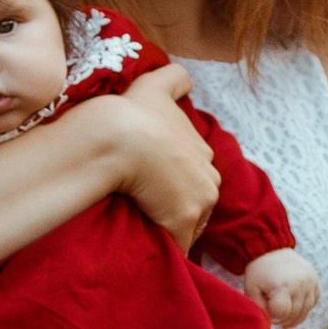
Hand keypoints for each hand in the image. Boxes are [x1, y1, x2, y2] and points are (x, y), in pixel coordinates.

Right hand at [110, 59, 219, 246]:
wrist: (118, 136)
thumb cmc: (133, 112)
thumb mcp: (156, 86)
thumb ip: (174, 79)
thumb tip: (186, 78)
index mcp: (203, 150)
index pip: (197, 176)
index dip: (177, 184)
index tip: (156, 187)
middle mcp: (209, 174)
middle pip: (199, 203)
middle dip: (179, 209)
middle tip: (149, 210)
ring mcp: (200, 199)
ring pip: (191, 226)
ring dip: (174, 231)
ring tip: (148, 231)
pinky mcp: (184, 220)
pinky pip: (178, 245)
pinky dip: (166, 249)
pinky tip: (149, 250)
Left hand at [245, 247, 321, 328]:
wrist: (271, 250)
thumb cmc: (259, 273)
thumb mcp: (251, 290)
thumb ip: (260, 309)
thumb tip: (272, 322)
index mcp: (281, 286)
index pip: (282, 314)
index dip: (273, 317)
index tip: (267, 310)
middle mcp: (299, 284)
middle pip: (294, 314)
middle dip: (282, 318)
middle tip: (273, 311)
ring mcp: (310, 282)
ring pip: (305, 311)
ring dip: (294, 316)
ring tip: (283, 312)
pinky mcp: (315, 281)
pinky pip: (313, 302)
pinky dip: (304, 307)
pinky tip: (294, 305)